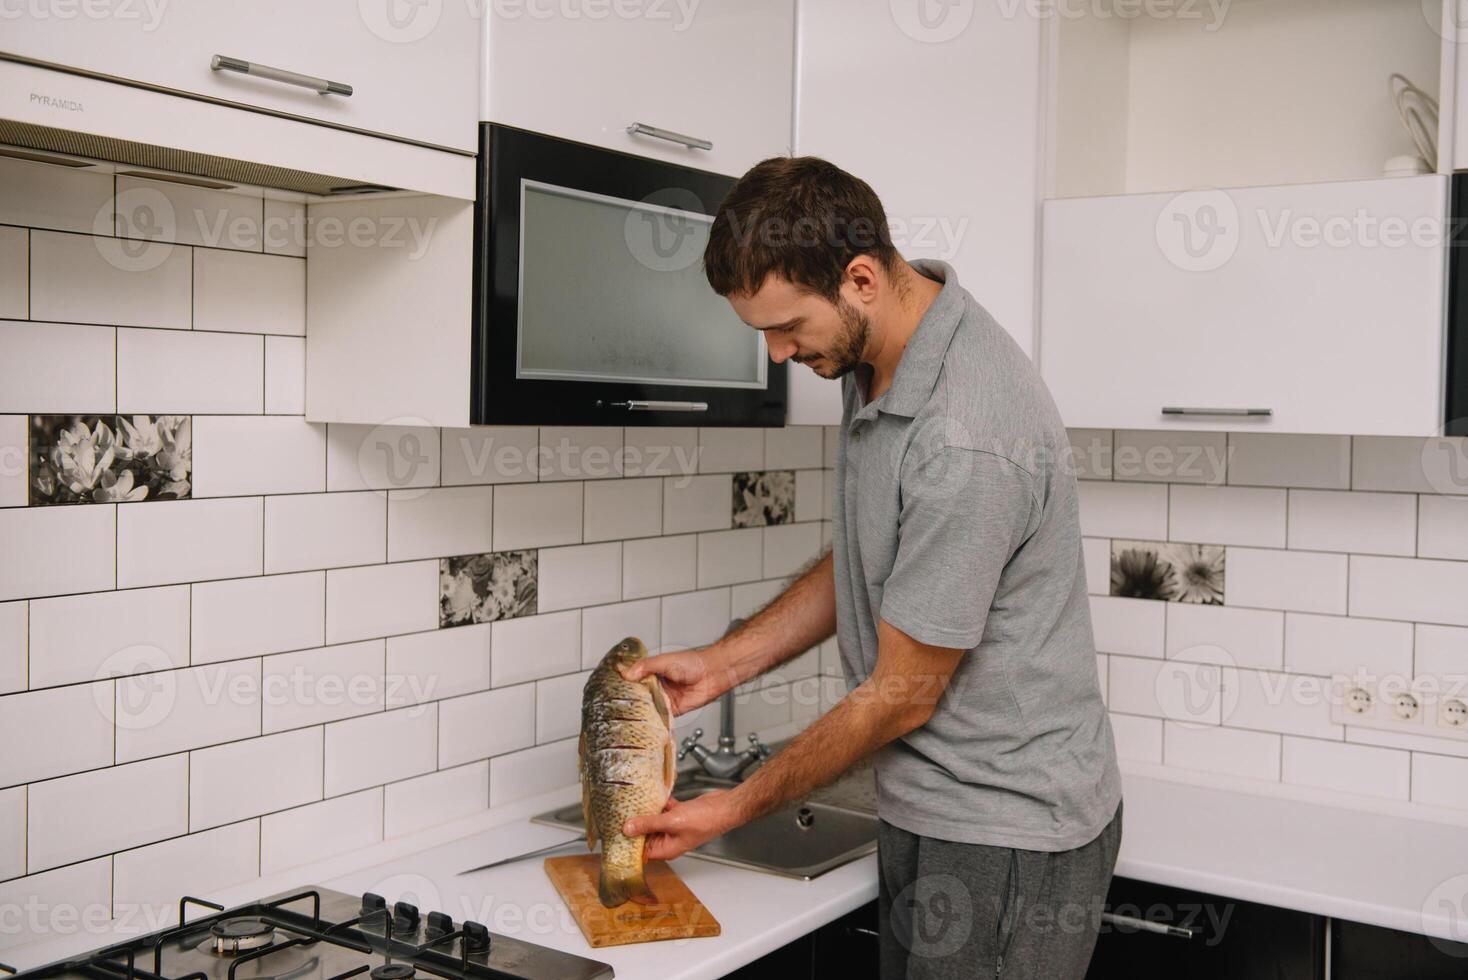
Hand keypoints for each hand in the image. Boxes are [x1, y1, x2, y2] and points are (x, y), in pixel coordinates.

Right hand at [617, 647, 735, 716]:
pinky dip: (653, 719)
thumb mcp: (665, 661)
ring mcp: (663, 698)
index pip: (632, 679)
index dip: (623, 684)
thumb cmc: (693, 663)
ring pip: (647, 707)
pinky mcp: (672, 710)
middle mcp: (656, 686)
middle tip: (615, 704)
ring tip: (626, 714)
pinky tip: (644, 720)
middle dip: (629, 700)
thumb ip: (645, 667)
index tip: (609, 688)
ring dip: (640, 710)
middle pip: (638, 695)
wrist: (712, 674)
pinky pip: (659, 716)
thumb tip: (627, 673)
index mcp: (652, 672)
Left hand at [622, 790, 739, 861]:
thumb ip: (648, 824)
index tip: (615, 832)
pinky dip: (660, 803)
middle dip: (636, 823)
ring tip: (634, 801)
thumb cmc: (705, 820)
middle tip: (622, 812)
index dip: (629, 842)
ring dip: (647, 811)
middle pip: (645, 834)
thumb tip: (627, 829)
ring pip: (654, 820)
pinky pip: (664, 810)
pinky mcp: (679, 814)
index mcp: (666, 849)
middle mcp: (669, 840)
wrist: (724, 807)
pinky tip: (655, 794)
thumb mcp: (672, 822)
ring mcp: (674, 827)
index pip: (641, 850)